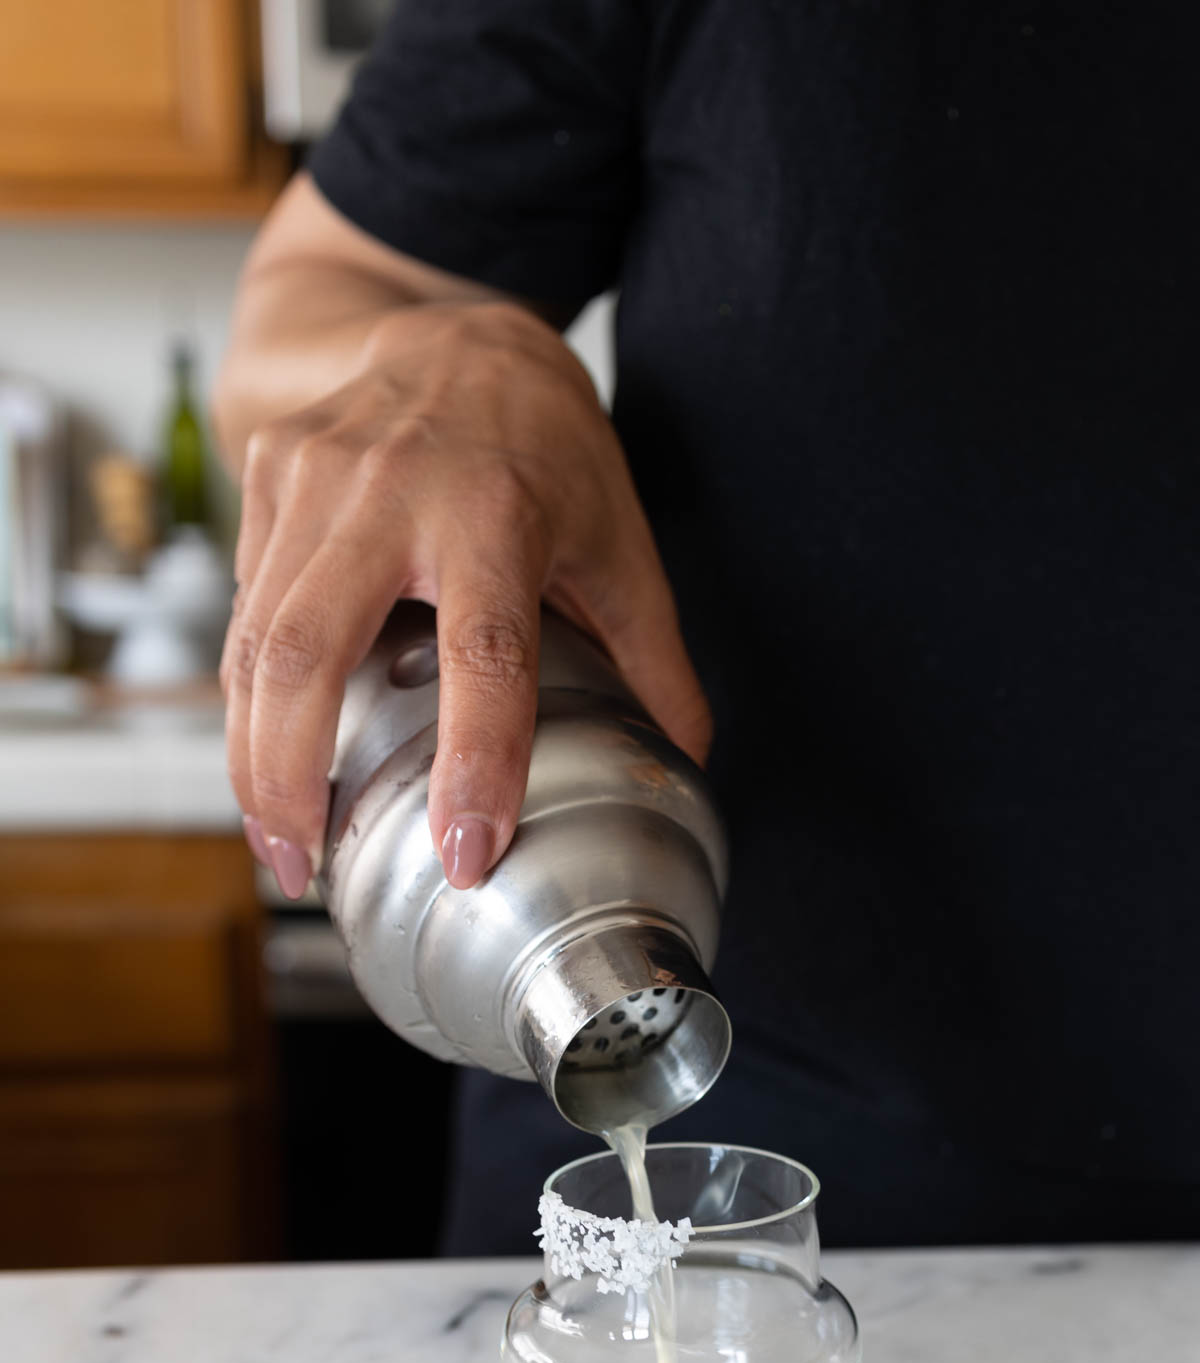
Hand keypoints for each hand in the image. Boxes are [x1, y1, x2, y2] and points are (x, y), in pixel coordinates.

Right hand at [221, 300, 710, 897]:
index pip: (485, 654)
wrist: (456, 330)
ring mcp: (313, 478)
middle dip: (291, 778)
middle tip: (305, 869)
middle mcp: (390, 490)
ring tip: (276, 842)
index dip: (475, 762)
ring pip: (254, 641)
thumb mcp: (619, 540)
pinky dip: (244, 697)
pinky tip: (262, 758)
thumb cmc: (544, 443)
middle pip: (312, 653)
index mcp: (498, 512)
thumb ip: (654, 656)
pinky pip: (244, 609)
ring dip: (249, 758)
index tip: (466, 853)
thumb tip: (686, 758)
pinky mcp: (266, 477)